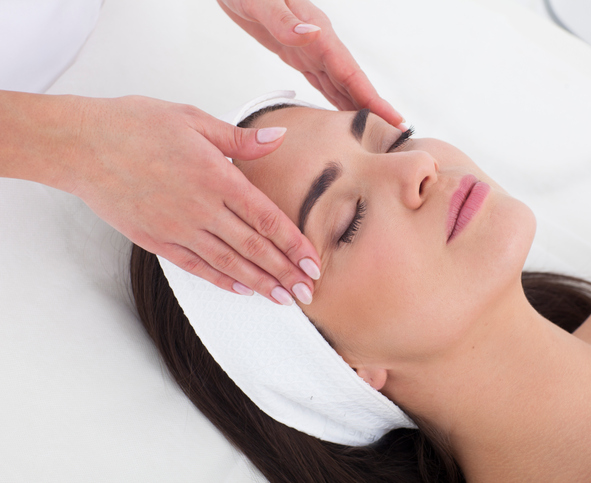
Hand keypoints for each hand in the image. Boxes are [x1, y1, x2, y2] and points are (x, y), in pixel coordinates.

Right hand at [65, 95, 319, 304]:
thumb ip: (240, 139)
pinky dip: (221, 280)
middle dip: (285, 271)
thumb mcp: (193, 120)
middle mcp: (202, 208)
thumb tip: (279, 140)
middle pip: (254, 247)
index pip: (267, 218)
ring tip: (283, 298)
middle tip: (308, 291)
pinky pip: (196, 266)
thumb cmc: (134, 125)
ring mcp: (178, 228)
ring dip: (259, 283)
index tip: (314, 261)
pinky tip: (241, 290)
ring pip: (229, 263)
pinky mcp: (156, 240)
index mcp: (217, 177)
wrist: (80, 145)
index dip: (294, 244)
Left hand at [218, 0, 404, 127]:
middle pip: (353, 83)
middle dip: (375, 109)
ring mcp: (310, 49)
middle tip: (397, 136)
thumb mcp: (260, 1)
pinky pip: (322, 82)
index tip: (395, 119)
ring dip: (358, 107)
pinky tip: (342, 115)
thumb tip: (314, 35)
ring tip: (377, 133)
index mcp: (317, 32)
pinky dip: (335, 100)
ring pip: (340, 85)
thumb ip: (284, 20)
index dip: (373, 99)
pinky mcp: (297, 54)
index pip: (351, 72)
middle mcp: (320, 42)